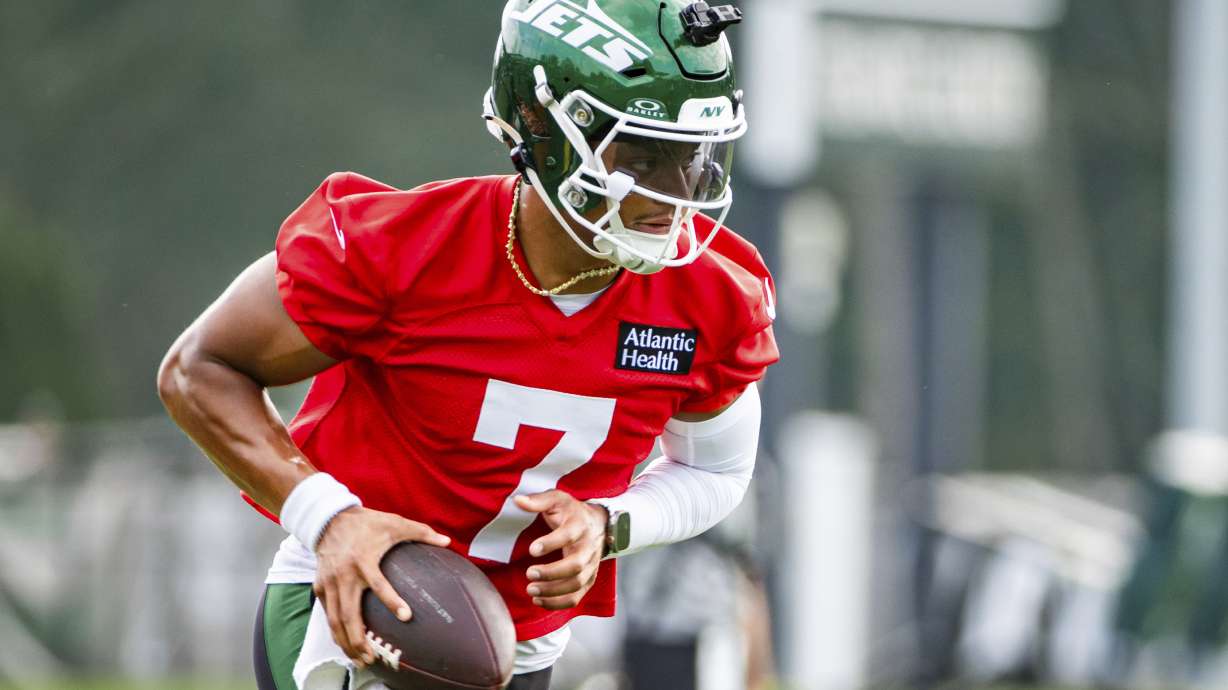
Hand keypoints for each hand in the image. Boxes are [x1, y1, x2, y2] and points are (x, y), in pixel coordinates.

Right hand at [312, 506, 450, 666]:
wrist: (329, 519)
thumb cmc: (366, 523)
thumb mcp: (394, 523)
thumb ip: (421, 532)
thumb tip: (447, 542)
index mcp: (364, 560)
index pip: (379, 584)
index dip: (392, 601)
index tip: (406, 616)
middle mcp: (344, 575)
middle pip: (349, 614)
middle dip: (359, 638)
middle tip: (372, 657)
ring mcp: (329, 583)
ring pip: (335, 620)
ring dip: (346, 642)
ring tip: (360, 659)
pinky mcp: (319, 587)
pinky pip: (327, 615)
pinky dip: (335, 631)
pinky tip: (345, 644)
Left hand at [513, 490, 606, 609]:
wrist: (598, 523)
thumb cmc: (571, 512)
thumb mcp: (556, 499)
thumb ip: (537, 501)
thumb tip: (517, 501)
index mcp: (580, 525)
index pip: (568, 535)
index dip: (551, 543)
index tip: (532, 549)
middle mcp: (588, 547)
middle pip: (575, 565)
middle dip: (552, 573)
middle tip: (529, 574)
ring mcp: (590, 565)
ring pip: (576, 584)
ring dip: (553, 591)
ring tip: (530, 590)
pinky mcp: (588, 579)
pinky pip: (576, 596)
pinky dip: (558, 603)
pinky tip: (539, 601)